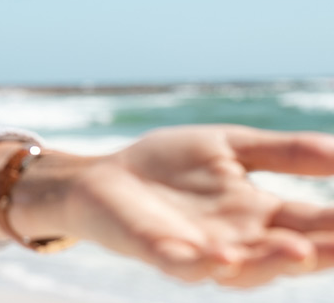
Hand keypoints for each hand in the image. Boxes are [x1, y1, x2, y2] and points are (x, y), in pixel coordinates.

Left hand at [54, 125, 333, 286]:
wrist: (103, 176)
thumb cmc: (168, 165)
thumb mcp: (230, 147)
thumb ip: (283, 152)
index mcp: (261, 214)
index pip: (315, 224)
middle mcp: (239, 240)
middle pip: (289, 254)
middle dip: (323, 252)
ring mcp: (200, 251)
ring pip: (244, 269)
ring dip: (270, 263)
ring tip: (299, 250)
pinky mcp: (159, 252)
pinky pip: (185, 267)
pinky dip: (204, 265)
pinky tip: (223, 257)